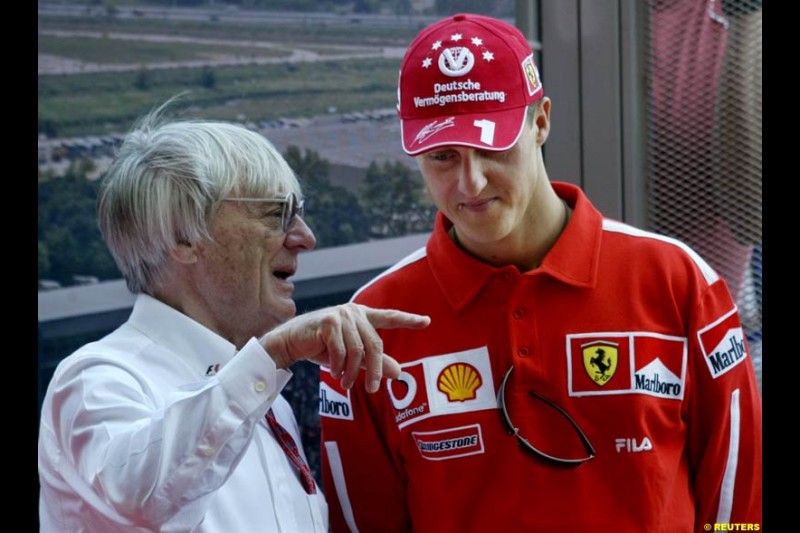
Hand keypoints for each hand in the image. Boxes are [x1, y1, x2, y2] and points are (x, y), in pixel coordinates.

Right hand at [261, 303, 430, 392]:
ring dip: (353, 372)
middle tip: (372, 389)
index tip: (427, 322)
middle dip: (375, 369)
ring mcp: (341, 315)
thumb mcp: (352, 356)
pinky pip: (341, 351)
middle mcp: (354, 312)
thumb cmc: (322, 347)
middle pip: (374, 344)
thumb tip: (399, 372)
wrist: (291, 341)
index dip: (409, 320)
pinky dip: (339, 366)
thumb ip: (375, 362)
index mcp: (363, 315)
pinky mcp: (328, 323)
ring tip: (346, 384)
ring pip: (357, 350)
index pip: (390, 317)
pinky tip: (335, 374)